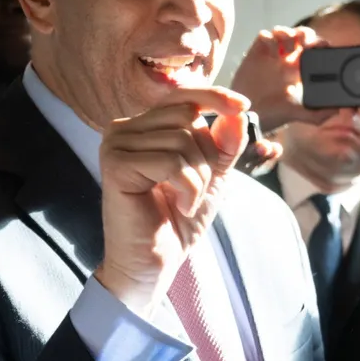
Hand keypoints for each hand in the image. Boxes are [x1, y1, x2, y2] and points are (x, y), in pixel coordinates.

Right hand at [95, 86, 268, 315]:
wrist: (154, 264)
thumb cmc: (177, 221)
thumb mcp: (211, 175)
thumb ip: (224, 143)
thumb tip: (239, 110)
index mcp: (142, 127)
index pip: (181, 96)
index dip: (214, 96)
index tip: (244, 105)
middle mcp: (123, 129)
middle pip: (186, 117)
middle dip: (206, 156)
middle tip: (195, 190)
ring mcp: (115, 145)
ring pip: (182, 140)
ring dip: (198, 178)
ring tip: (185, 201)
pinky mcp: (115, 165)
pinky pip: (170, 161)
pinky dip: (187, 188)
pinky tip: (178, 206)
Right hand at [227, 26, 334, 133]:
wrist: (251, 116)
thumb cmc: (275, 114)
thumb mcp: (301, 114)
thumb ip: (320, 113)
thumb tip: (338, 109)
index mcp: (301, 69)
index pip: (315, 48)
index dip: (320, 44)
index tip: (321, 49)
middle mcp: (287, 59)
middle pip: (301, 35)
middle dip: (306, 34)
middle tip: (305, 42)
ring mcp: (272, 55)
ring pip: (283, 32)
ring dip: (288, 33)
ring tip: (288, 48)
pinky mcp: (256, 54)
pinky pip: (265, 36)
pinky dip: (270, 39)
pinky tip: (272, 54)